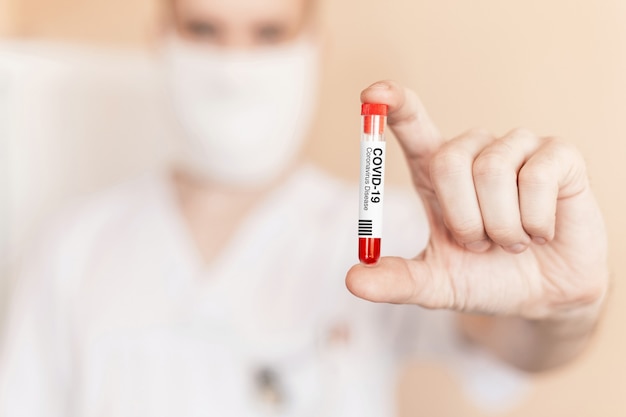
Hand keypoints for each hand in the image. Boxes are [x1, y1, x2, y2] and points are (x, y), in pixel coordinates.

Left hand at [346, 81, 608, 320]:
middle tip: (482, 246)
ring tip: (512, 241)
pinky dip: (535, 222)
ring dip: (501, 227)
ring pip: (493, 171)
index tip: (374, 93)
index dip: (395, 105)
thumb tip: (354, 280)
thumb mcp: (435, 285)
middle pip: (448, 159)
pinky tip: (542, 232)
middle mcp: (475, 151)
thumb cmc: (485, 278)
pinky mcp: (560, 154)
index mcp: (437, 172)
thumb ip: (397, 280)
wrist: (543, 296)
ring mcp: (518, 148)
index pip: (412, 124)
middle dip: (463, 220)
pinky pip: (538, 177)